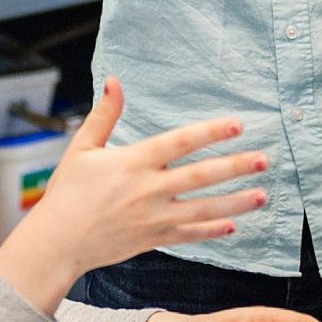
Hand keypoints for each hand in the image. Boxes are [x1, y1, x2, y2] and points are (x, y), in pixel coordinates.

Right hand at [0, 78, 269, 312]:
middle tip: (264, 160)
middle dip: (236, 167)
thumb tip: (114, 80)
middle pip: (201, 176)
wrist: (57, 242)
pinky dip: (212, 230)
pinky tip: (233, 224)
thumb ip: (104, 115)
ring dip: (236, 202)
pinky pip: (190, 235)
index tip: (237, 125)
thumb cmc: (66, 193)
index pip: (180, 142)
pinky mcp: (153, 240)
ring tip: (262, 195)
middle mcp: (148, 189)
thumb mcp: (82, 148)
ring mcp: (154, 217)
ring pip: (204, 209)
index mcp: (133, 162)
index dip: (210, 132)